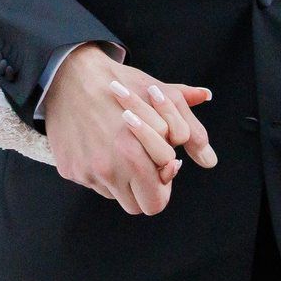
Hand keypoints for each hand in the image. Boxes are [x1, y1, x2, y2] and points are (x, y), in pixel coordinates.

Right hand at [42, 46, 214, 216]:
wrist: (69, 74)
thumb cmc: (120, 84)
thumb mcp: (160, 97)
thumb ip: (190, 129)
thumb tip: (211, 160)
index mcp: (134, 156)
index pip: (158, 200)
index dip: (163, 184)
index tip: (161, 165)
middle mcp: (109, 169)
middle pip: (138, 206)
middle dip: (145, 190)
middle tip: (144, 165)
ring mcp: (87, 172)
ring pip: (115, 195)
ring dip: (121, 180)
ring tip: (119, 150)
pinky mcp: (69, 170)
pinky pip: (93, 183)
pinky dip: (99, 170)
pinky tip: (99, 144)